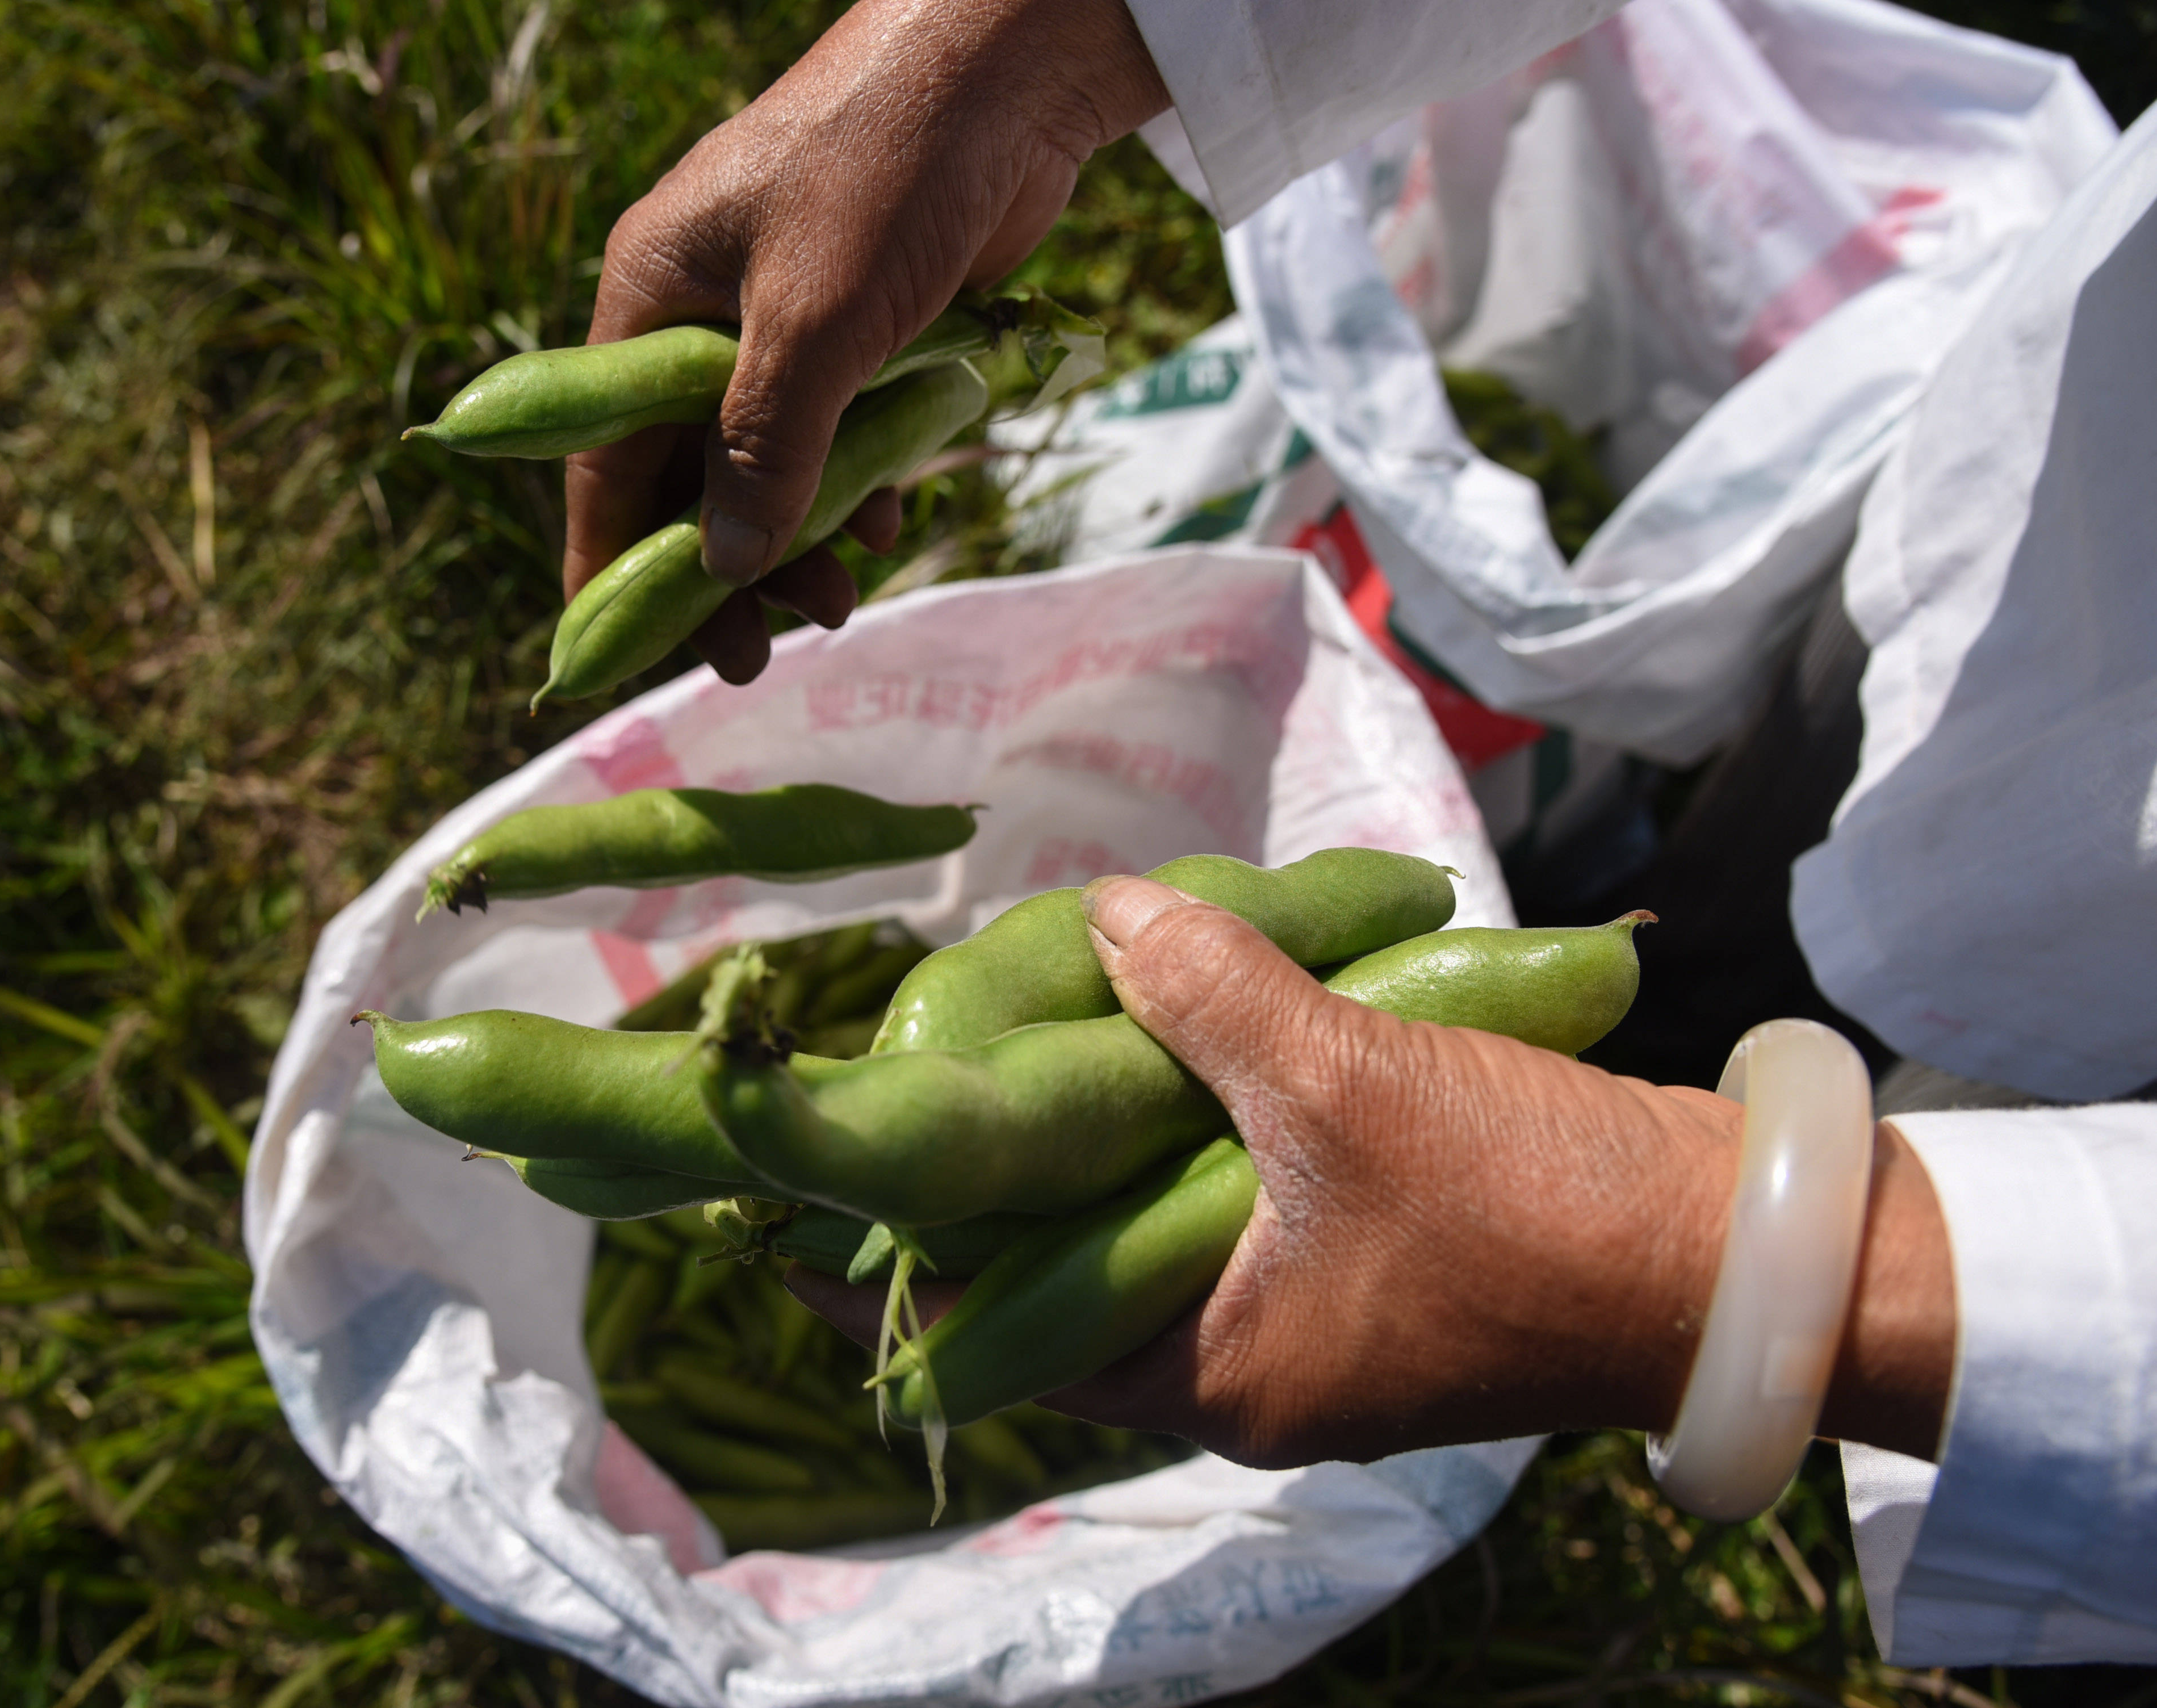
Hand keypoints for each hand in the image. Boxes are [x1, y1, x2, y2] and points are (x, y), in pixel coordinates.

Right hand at [563, 0, 1169, 681]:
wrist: (1009, 66)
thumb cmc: (888, 171)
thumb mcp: (812, 325)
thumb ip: (763, 451)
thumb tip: (724, 566)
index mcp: (651, 298)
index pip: (602, 458)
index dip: (606, 562)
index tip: (612, 654)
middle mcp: (701, 311)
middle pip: (687, 474)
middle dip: (721, 569)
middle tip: (759, 657)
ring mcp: (782, 315)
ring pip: (768, 460)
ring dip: (799, 537)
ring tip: (841, 601)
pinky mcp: (858, 320)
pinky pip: (835, 429)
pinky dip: (854, 481)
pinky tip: (887, 521)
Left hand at [790, 879, 1956, 1467]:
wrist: (1727, 1262)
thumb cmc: (1541, 1205)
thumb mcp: (1355, 1081)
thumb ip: (1215, 992)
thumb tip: (1103, 915)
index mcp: (1195, 1367)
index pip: (982, 1323)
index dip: (875, 1263)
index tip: (764, 1209)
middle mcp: (1217, 1359)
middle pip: (1046, 1257)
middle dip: (984, 1158)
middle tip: (901, 1061)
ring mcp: (1280, 1311)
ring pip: (1132, 1209)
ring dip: (1094, 1112)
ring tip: (1030, 1010)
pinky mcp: (1341, 1257)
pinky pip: (1215, 1185)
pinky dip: (1186, 1105)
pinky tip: (1167, 1015)